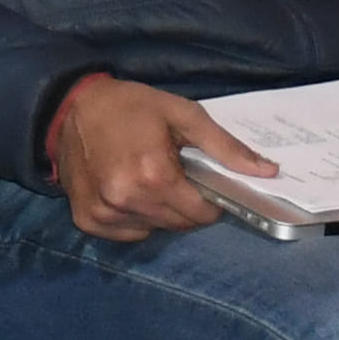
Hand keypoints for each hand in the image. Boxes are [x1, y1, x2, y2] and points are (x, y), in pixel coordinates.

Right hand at [50, 77, 270, 240]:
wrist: (70, 107)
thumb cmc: (131, 106)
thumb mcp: (182, 114)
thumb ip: (225, 147)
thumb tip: (268, 172)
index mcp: (154, 175)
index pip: (201, 214)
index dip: (208, 199)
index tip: (197, 178)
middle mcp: (127, 200)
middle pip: (179, 224)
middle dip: (184, 203)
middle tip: (171, 173)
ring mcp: (104, 213)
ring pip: (154, 229)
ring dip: (159, 210)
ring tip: (146, 177)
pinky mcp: (87, 221)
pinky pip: (128, 232)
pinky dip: (135, 217)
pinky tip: (126, 188)